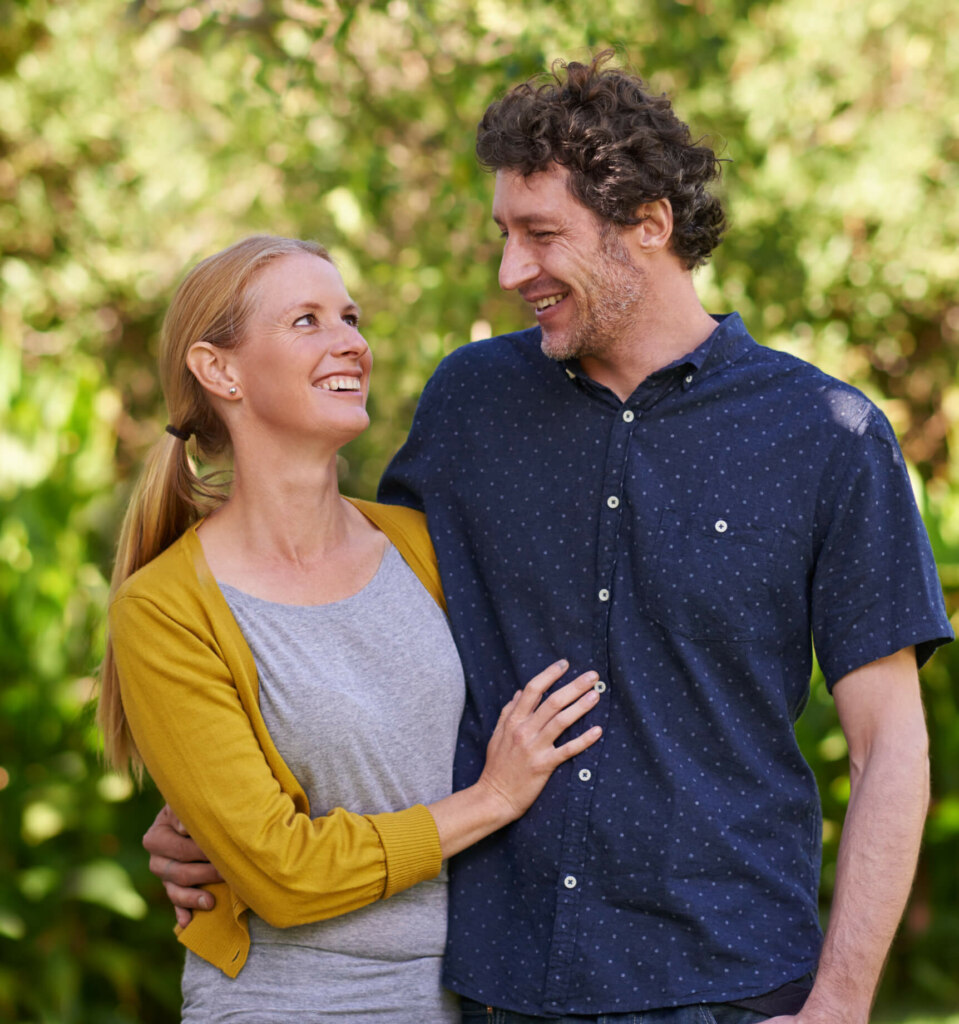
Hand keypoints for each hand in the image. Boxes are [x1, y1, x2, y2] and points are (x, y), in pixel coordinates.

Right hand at [143, 804, 222, 926]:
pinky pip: (175, 905)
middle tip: (226, 873)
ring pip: (175, 891)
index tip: (221, 851)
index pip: (179, 848)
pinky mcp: (172, 889)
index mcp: (156, 835)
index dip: (201, 851)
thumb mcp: (191, 804)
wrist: (200, 814)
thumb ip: (186, 814)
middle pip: (177, 871)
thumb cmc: (200, 806)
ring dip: (193, 898)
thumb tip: (183, 827)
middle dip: (204, 873)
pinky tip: (189, 922)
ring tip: (211, 902)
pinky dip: (182, 913)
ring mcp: (164, 876)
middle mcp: (156, 858)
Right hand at [476, 659, 601, 820]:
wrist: (494, 796)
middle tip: (592, 676)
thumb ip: (508, 712)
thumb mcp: (497, 734)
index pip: (532, 690)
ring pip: (561, 721)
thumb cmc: (496, 765)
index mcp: (513, 721)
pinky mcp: (544, 766)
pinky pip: (568, 750)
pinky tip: (597, 731)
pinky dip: (584, 740)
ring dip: (581, 706)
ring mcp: (534, 748)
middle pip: (552, 702)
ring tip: (596, 695)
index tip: (565, 664)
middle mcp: (524, 731)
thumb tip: (519, 692)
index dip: (549, 674)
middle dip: (574, 686)